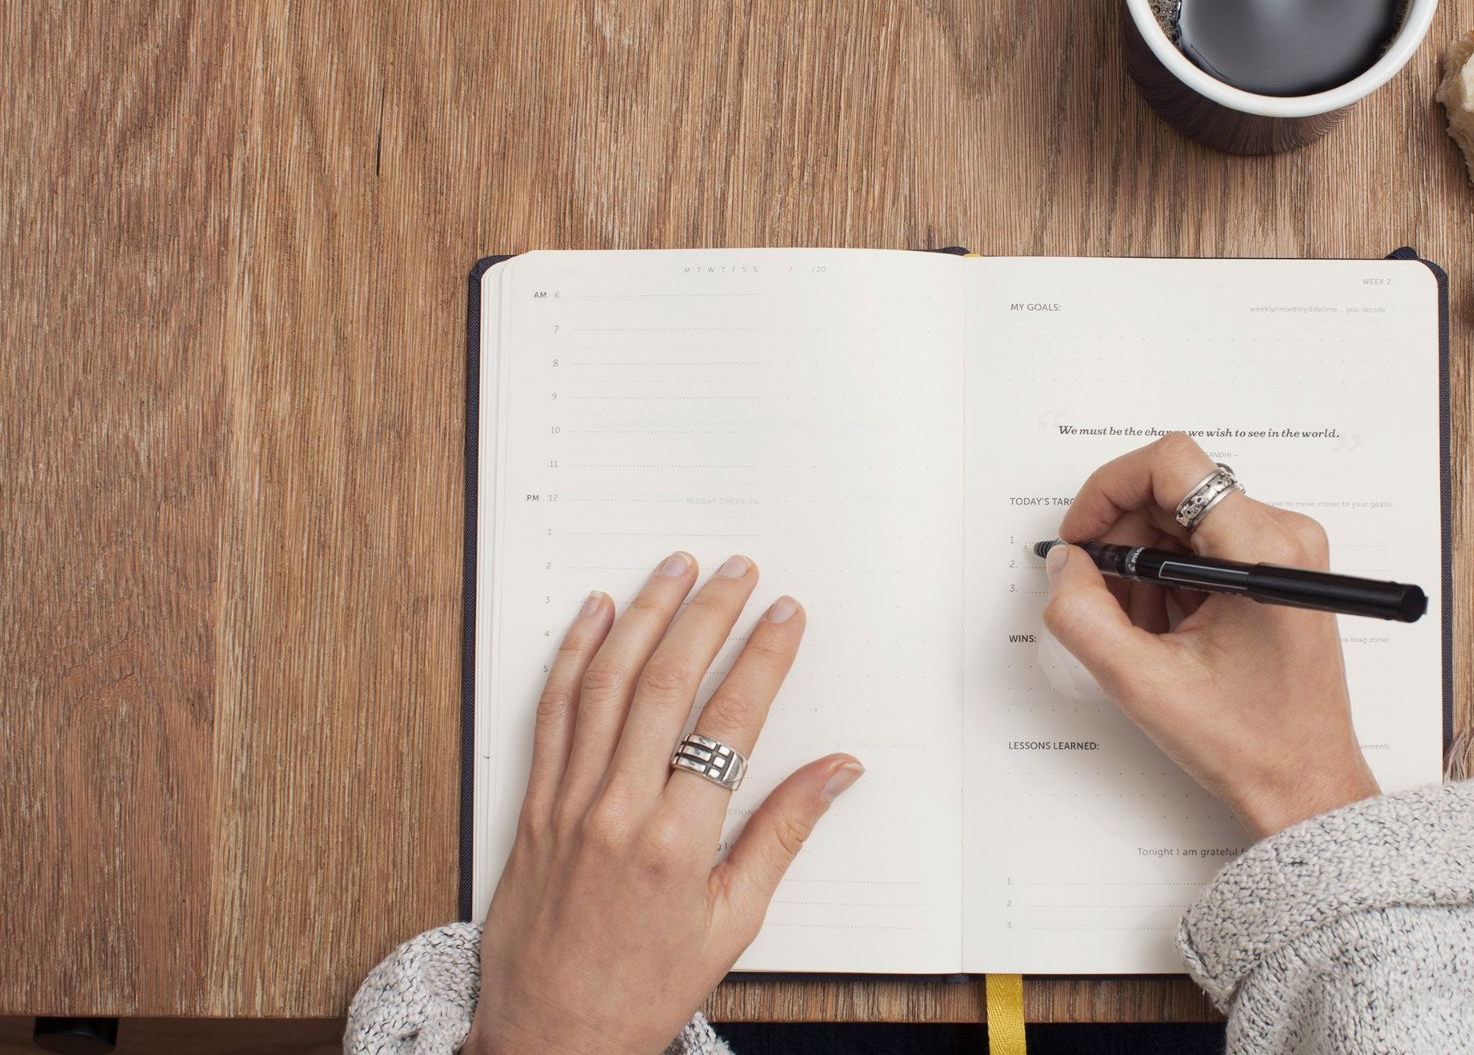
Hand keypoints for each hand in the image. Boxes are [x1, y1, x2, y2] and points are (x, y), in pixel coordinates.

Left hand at [465, 553, 863, 1054]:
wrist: (550, 1036)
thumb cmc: (645, 989)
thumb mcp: (734, 922)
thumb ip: (783, 833)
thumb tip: (837, 771)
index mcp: (678, 842)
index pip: (730, 722)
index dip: (762, 658)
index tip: (785, 615)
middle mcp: (618, 811)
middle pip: (666, 684)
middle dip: (707, 616)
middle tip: (737, 571)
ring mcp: (568, 803)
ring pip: (606, 684)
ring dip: (643, 616)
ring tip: (674, 569)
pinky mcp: (532, 805)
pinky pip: (552, 712)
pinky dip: (573, 656)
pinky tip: (595, 615)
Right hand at [1043, 434, 1378, 837]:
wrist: (1304, 784)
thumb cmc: (1251, 742)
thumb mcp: (1143, 683)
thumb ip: (1084, 615)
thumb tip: (1066, 564)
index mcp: (1262, 550)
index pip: (1172, 464)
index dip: (1110, 489)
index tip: (1083, 536)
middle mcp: (1284, 536)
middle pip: (1173, 491)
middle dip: (1124, 540)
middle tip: (1102, 598)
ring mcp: (1284, 552)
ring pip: (1184, 520)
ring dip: (1145, 566)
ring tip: (1143, 630)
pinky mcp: (1278, 570)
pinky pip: (1204, 545)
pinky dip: (1170, 580)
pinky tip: (1167, 632)